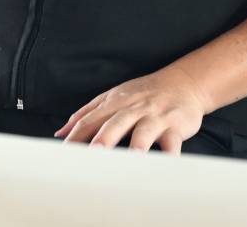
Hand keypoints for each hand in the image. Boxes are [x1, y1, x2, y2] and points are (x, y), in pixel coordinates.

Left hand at [55, 65, 211, 153]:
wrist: (184, 82)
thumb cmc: (144, 93)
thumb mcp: (113, 97)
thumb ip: (87, 114)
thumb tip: (61, 132)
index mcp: (115, 103)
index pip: (91, 119)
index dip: (77, 135)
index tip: (65, 153)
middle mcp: (134, 108)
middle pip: (116, 123)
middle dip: (104, 138)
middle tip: (93, 154)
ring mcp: (155, 117)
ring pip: (144, 130)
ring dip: (138, 143)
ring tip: (132, 156)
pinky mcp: (175, 126)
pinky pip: (173, 141)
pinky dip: (171, 153)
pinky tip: (166, 163)